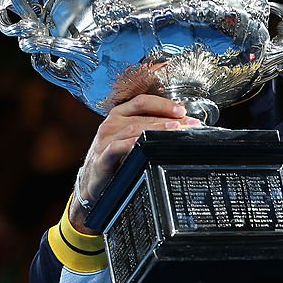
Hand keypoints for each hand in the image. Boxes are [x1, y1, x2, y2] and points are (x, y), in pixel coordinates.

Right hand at [70, 94, 201, 231]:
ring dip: (157, 130)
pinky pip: (117, 148)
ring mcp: (105, 140)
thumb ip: (148, 127)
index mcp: (119, 114)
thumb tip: (179, 124)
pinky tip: (144, 144)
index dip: (163, 104)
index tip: (182, 110)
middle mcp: (111, 124)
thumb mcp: (129, 137)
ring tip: (175, 131)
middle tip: (189, 125)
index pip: (142, 101)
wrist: (93, 181)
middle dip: (169, 120)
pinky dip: (131, 145)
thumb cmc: (115, 157)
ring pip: (133, 129)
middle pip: (143, 116)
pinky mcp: (101, 158)